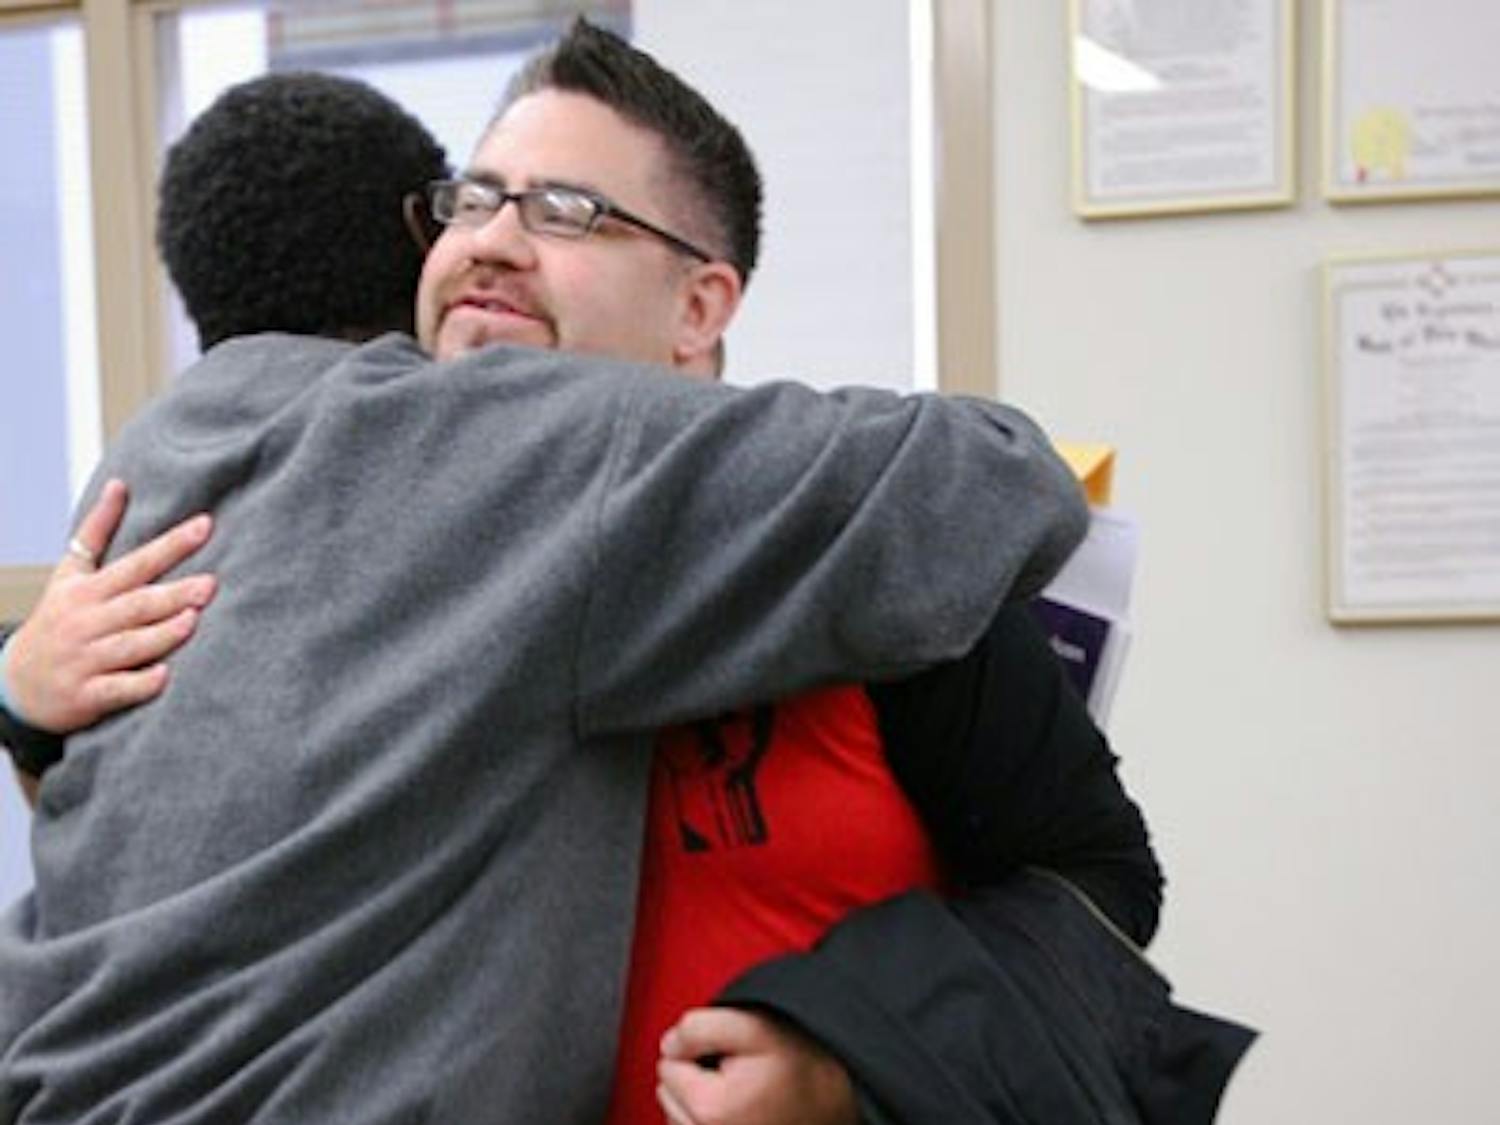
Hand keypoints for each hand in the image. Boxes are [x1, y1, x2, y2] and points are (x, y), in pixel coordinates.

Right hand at [6, 479, 216, 732]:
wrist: (15, 684)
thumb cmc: (57, 621)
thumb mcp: (69, 574)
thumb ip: (97, 530)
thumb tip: (120, 484)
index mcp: (89, 590)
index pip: (137, 563)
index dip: (171, 545)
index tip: (205, 525)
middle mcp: (87, 622)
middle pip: (136, 604)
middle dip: (173, 594)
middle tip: (210, 584)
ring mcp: (86, 659)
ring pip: (128, 645)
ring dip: (160, 634)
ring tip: (193, 620)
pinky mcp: (86, 694)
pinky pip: (115, 689)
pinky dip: (138, 684)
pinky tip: (165, 676)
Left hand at [657, 1007, 856, 1124]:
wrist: (834, 1104)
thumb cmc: (800, 1068)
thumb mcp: (754, 1028)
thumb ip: (700, 1027)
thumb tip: (670, 1044)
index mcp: (710, 1110)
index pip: (668, 1063)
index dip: (699, 1049)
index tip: (733, 1056)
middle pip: (668, 1091)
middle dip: (696, 1077)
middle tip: (739, 1074)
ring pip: (678, 1113)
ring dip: (701, 1100)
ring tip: (741, 1094)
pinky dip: (708, 1119)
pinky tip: (738, 1112)